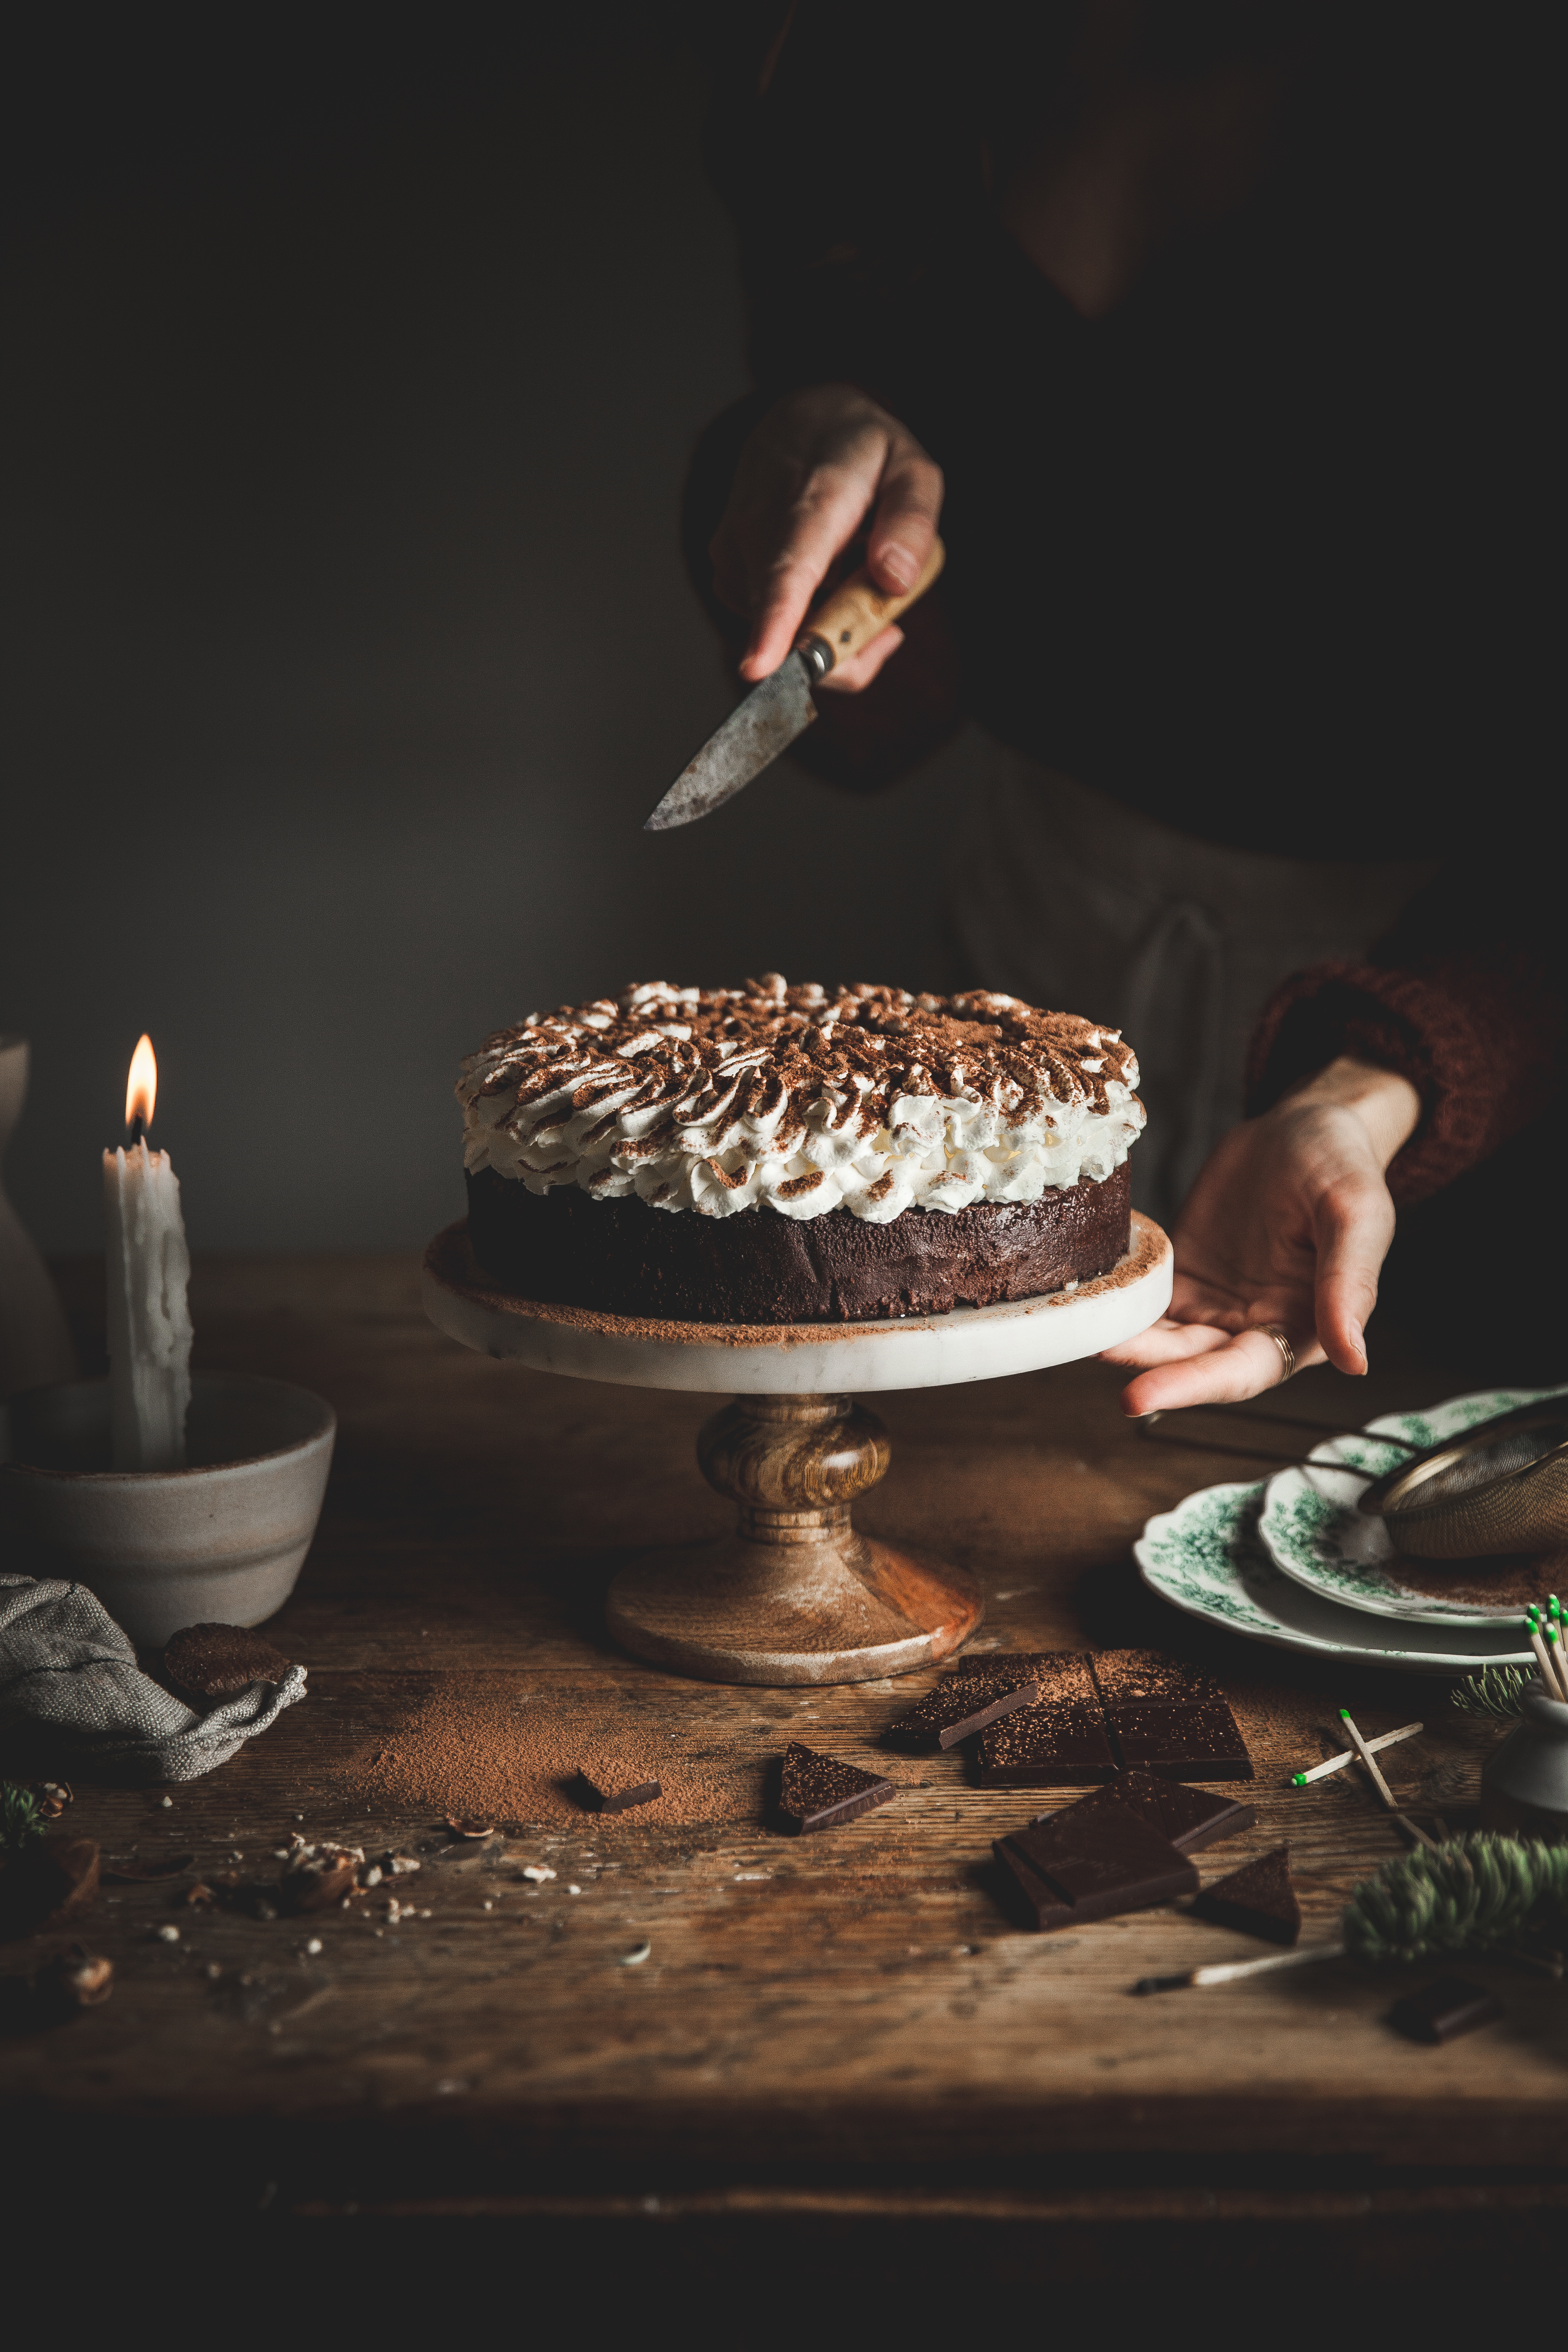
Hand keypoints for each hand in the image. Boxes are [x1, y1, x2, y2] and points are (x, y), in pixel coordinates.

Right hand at [710, 385, 943, 693]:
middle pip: (794, 633)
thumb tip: (894, 581)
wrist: (798, 423)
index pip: (785, 575)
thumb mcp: (912, 469)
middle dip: (849, 647)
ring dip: (830, 629)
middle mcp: (756, 534)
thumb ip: (912, 522)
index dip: (773, 626)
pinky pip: (772, 629)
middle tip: (890, 623)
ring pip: (785, 639)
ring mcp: (733, 558)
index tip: (758, 668)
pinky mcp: (726, 577)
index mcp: (808, 507)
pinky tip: (823, 581)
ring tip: (849, 576)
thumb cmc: (861, 452)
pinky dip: (806, 622)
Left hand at [1102, 1058, 1421, 1413]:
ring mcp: (1213, 1302)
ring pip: (1162, 1336)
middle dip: (1144, 1364)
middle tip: (1095, 1352)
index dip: (1191, 1386)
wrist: (1305, 1125)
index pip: (1240, 1372)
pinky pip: (1145, 1298)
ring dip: (1123, 1335)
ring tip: (1078, 1322)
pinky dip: (1118, 1301)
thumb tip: (1354, 1362)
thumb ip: (1349, 1286)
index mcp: (1302, 1329)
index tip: (1138, 1396)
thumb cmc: (1344, 1167)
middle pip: (1192, 1361)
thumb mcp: (1357, 1216)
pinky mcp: (1182, 1273)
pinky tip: (1085, 1294)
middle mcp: (1254, 1327)